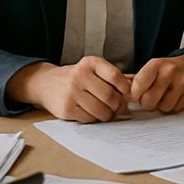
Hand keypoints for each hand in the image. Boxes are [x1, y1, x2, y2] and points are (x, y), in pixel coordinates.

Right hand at [7, 57, 131, 122]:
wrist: (46, 83)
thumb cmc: (76, 77)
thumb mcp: (92, 69)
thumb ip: (113, 76)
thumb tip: (137, 85)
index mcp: (90, 63)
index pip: (115, 76)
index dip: (125, 88)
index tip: (125, 94)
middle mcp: (80, 75)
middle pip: (110, 96)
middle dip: (118, 106)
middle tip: (119, 108)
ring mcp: (72, 92)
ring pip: (101, 110)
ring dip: (108, 115)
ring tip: (107, 112)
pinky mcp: (66, 108)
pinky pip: (89, 119)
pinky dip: (95, 119)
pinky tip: (93, 114)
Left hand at [128, 54, 183, 113]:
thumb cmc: (170, 69)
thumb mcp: (153, 68)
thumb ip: (135, 79)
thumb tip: (118, 89)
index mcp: (155, 64)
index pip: (137, 86)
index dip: (135, 95)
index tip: (138, 95)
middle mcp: (168, 71)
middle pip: (148, 100)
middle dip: (147, 103)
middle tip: (151, 98)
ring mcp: (181, 82)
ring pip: (162, 107)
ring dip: (161, 106)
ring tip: (164, 96)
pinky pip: (174, 109)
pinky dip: (172, 107)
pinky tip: (174, 98)